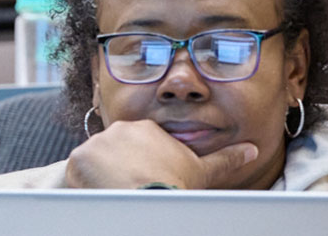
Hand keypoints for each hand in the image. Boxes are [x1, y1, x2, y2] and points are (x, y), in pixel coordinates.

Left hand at [65, 119, 257, 189]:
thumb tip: (251, 150)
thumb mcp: (203, 171)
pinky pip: (77, 170)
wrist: (150, 199)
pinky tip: (100, 193)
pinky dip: (85, 182)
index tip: (146, 179)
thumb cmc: (176, 186)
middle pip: (113, 151)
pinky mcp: (76, 159)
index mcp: (143, 128)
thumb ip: (226, 158)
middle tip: (130, 188)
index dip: (141, 165)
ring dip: (101, 175)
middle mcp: (116, 129)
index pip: (136, 145)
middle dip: (119, 168)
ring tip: (116, 192)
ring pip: (94, 161)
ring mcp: (94, 143)